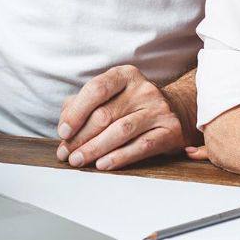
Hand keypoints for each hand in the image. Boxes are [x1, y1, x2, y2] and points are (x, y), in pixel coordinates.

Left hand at [56, 66, 192, 170]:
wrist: (177, 111)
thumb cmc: (133, 105)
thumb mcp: (110, 96)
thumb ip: (83, 104)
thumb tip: (65, 125)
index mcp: (125, 75)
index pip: (96, 89)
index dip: (76, 113)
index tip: (63, 132)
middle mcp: (143, 89)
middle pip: (105, 114)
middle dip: (80, 138)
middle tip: (66, 154)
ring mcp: (158, 109)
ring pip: (121, 131)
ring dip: (95, 149)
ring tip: (79, 160)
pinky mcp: (169, 130)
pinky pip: (140, 146)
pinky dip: (119, 157)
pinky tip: (103, 164)